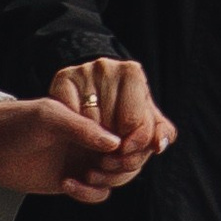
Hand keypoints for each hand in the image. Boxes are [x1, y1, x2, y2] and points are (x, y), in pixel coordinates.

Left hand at [0, 89, 168, 208]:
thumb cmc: (17, 121)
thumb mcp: (49, 116)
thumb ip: (82, 127)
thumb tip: (114, 143)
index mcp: (94, 115)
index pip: (131, 127)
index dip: (135, 139)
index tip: (124, 148)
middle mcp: (95, 137)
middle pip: (131, 155)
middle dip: (123, 165)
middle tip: (104, 165)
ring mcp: (86, 159)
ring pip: (117, 177)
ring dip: (107, 181)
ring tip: (86, 174)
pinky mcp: (76, 180)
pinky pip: (98, 193)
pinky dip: (89, 193)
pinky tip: (67, 184)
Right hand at [48, 57, 177, 165]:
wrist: (88, 98)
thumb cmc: (122, 112)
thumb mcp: (144, 122)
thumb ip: (160, 133)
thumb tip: (158, 145)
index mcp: (131, 72)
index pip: (134, 120)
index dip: (133, 145)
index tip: (127, 153)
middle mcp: (106, 66)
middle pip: (110, 123)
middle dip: (113, 147)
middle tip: (110, 155)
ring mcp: (82, 71)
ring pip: (88, 123)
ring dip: (93, 145)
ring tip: (96, 146)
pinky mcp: (61, 79)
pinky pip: (68, 118)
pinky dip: (74, 134)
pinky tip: (79, 137)